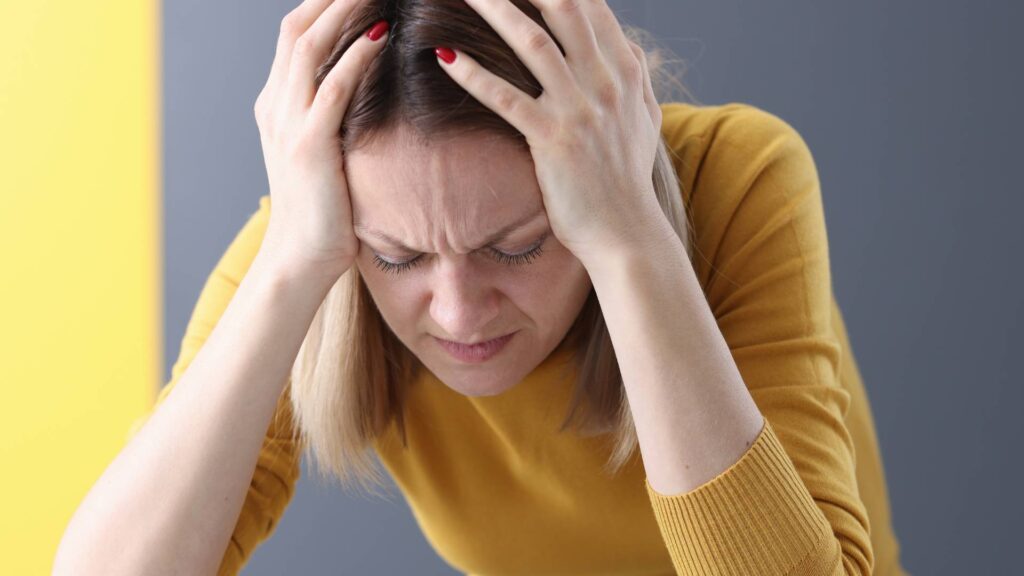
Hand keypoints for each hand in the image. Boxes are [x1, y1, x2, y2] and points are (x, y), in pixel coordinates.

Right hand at [254, 0, 388, 279]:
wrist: (300, 259)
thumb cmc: (324, 210)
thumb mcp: (325, 154)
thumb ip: (335, 117)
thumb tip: (368, 92)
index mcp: (277, 104)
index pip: (296, 34)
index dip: (324, 4)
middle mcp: (275, 104)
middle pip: (298, 28)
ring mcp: (287, 123)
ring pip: (309, 47)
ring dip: (344, 11)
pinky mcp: (308, 145)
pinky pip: (332, 89)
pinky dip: (356, 58)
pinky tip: (383, 35)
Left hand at [434, 0, 666, 267]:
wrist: (625, 232)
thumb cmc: (627, 178)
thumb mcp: (644, 119)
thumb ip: (636, 76)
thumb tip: (627, 44)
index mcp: (625, 70)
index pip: (591, 4)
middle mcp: (605, 81)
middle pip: (563, 7)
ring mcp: (579, 110)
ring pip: (532, 42)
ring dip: (493, 9)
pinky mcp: (553, 140)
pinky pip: (507, 98)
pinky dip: (474, 74)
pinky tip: (444, 56)